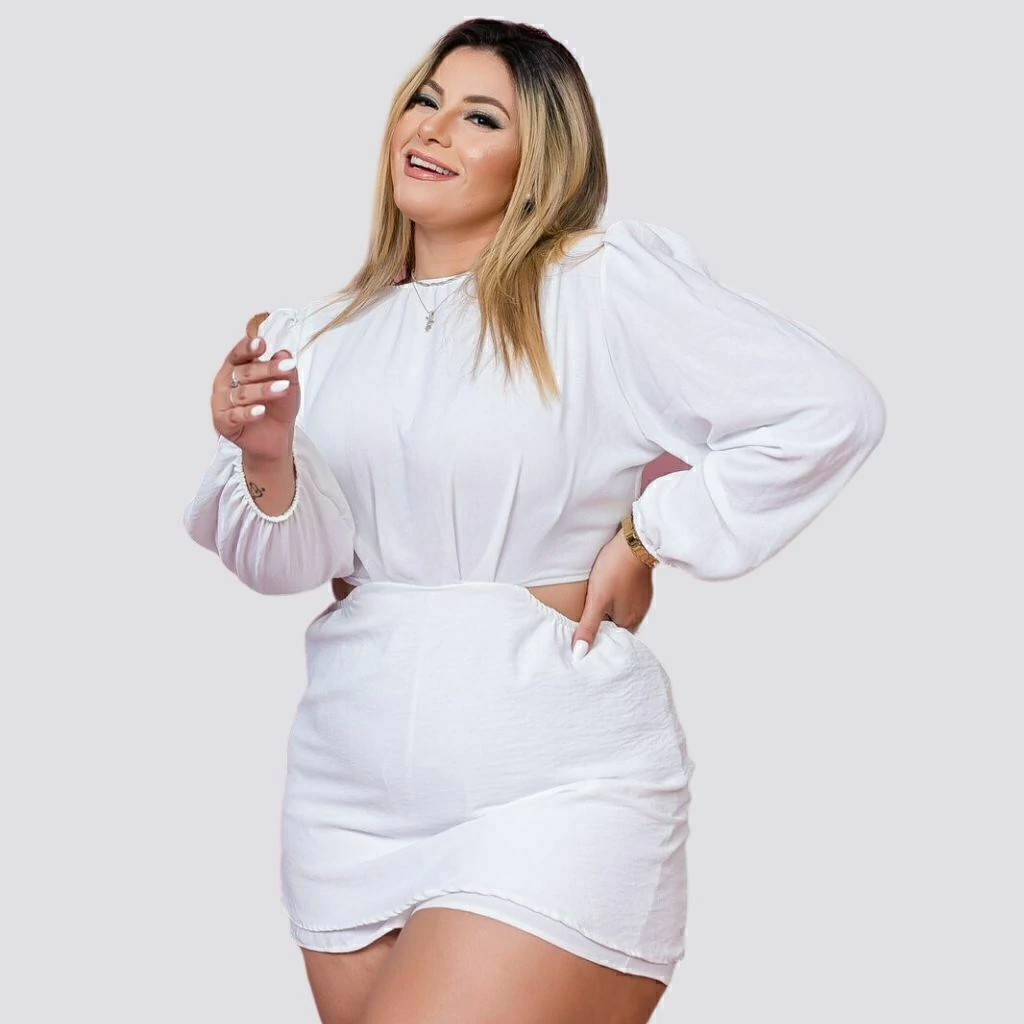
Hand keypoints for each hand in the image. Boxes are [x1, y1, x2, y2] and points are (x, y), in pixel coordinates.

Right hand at [211, 312, 299, 462]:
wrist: (276, 436)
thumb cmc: (277, 405)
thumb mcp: (289, 385)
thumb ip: (286, 370)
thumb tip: (284, 353)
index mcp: (237, 367)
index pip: (240, 354)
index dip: (249, 348)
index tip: (262, 343)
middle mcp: (225, 382)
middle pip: (244, 372)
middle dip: (267, 370)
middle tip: (287, 368)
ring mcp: (222, 402)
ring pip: (242, 394)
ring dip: (263, 391)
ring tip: (282, 389)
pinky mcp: (223, 423)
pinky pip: (234, 416)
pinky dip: (248, 413)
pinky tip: (261, 411)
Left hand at [570, 527, 653, 658]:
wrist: (634, 542)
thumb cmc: (615, 569)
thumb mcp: (597, 600)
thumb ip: (588, 627)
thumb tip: (579, 654)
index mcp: (628, 622)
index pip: (610, 641)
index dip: (596, 642)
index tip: (582, 642)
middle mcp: (637, 615)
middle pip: (615, 628)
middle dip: (601, 628)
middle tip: (582, 626)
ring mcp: (640, 601)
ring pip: (619, 614)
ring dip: (607, 614)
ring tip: (591, 609)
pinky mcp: (640, 588)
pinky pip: (625, 601)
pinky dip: (614, 601)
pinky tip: (605, 593)